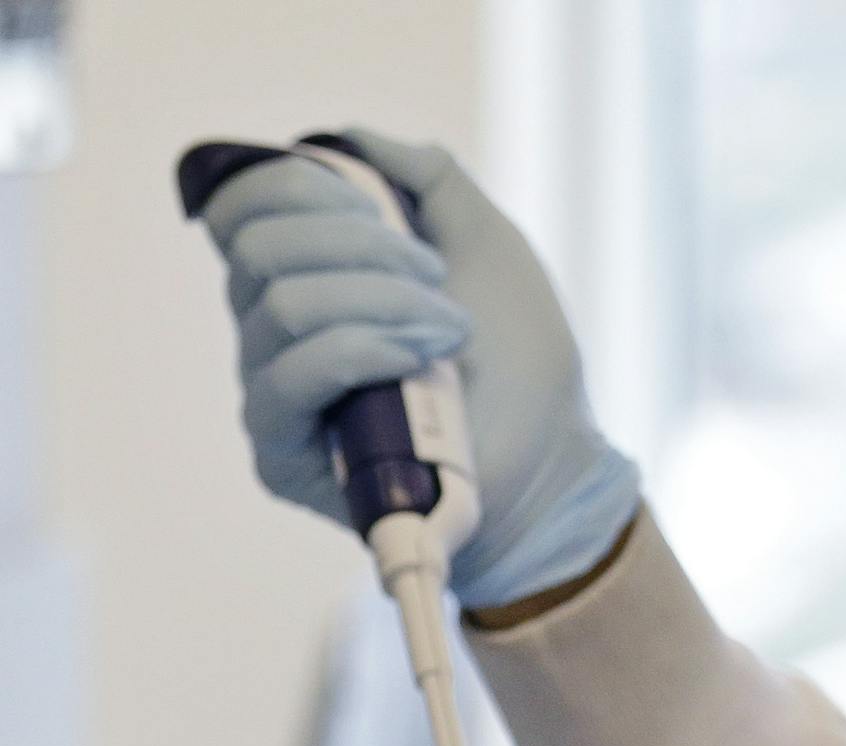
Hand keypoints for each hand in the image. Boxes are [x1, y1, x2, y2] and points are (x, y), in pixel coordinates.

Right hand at [197, 127, 640, 611]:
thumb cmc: (522, 365)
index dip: (302, 188)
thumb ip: (425, 180)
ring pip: (283, 305)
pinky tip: (421, 361)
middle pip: (259, 247)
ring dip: (380, 301)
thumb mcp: (485, 244)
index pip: (246, 209)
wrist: (553, 463)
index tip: (382, 210)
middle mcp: (272, 335)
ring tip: (451, 330)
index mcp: (305, 279)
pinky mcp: (282, 457)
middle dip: (359, 246)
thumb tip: (350, 137)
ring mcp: (273, 396)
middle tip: (437, 278)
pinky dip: (364, 350)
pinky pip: (294, 374)